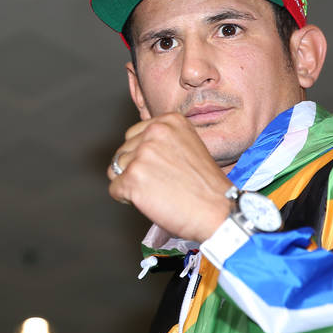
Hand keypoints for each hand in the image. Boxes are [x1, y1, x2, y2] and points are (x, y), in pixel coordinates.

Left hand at [107, 114, 231, 242]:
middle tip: (160, 184)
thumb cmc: (206, 187)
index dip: (142, 157)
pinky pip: (115, 190)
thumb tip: (133, 150)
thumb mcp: (187, 148)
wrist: (218, 211)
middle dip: (134, 170)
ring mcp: (142, 155)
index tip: (160, 169)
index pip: (133, 136)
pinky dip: (127, 200)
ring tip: (157, 192)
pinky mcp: (133, 177)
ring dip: (130, 184)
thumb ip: (161, 142)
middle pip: (122, 152)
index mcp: (169, 121)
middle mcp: (154, 132)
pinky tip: (150, 202)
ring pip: (116, 170)